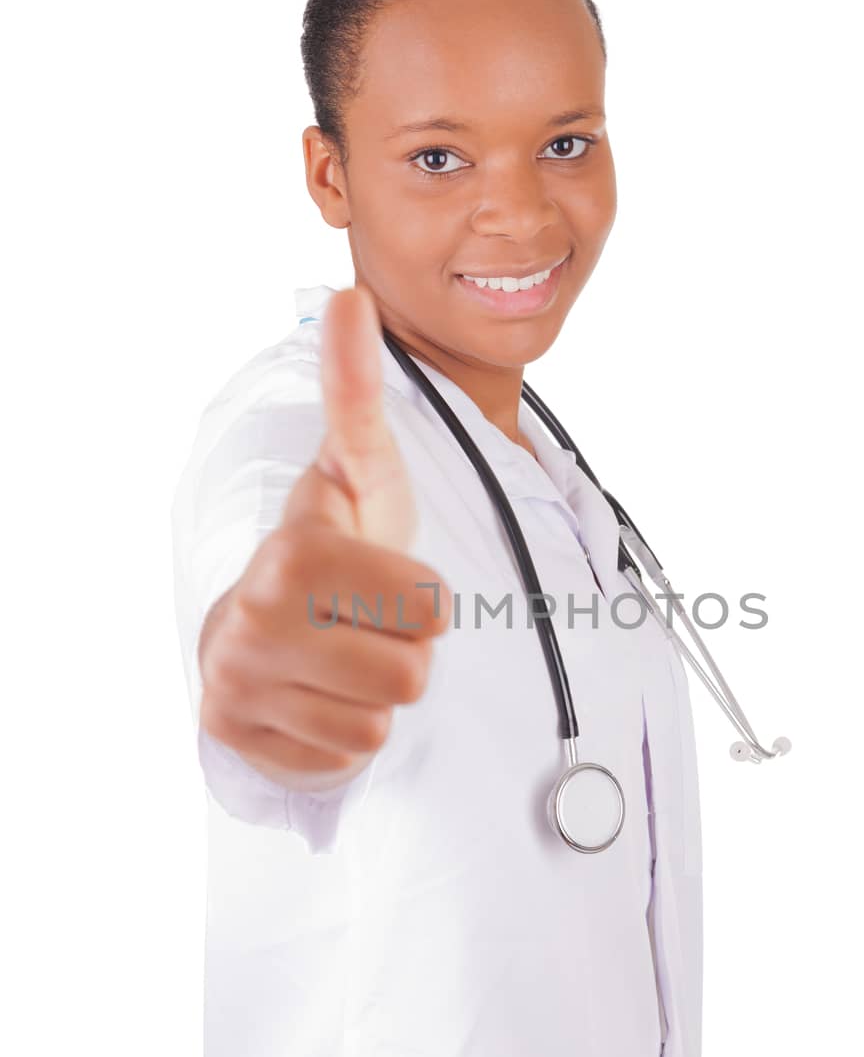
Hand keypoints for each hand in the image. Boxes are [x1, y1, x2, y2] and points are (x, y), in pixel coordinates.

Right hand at [198, 284, 450, 787]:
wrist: (260, 617)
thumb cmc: (333, 543)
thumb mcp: (358, 470)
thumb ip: (360, 393)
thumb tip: (352, 296)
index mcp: (294, 556)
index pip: (430, 611)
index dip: (424, 599)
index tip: (387, 581)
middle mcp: (254, 624)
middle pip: (410, 676)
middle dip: (401, 651)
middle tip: (364, 625)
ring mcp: (240, 687)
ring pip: (377, 725)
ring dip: (374, 696)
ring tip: (342, 658)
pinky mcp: (240, 740)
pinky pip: (340, 759)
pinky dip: (339, 735)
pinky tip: (316, 695)